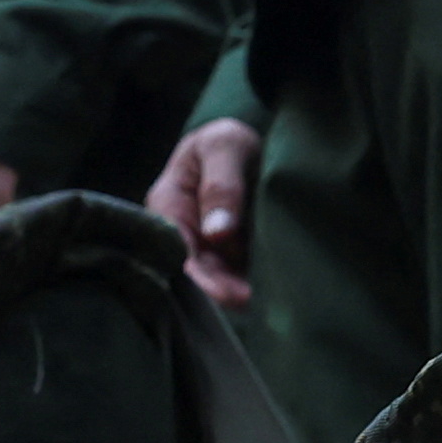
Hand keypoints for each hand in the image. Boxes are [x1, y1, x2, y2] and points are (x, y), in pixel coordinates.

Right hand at [159, 117, 259, 305]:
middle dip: (221, 292)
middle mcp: (184, 233)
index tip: (228, 294)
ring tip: (266, 302)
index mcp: (169, 206)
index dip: (201, 277)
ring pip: (219, 278)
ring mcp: (207, 247)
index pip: (177, 250)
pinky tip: (272, 296)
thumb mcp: (224, 146)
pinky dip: (252, 285)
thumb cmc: (227, 140)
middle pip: (198, 272)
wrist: (249, 143)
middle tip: (249, 303)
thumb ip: (221, 185)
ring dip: (239, 293)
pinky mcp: (231, 255)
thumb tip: (217, 233)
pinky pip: (238, 276)